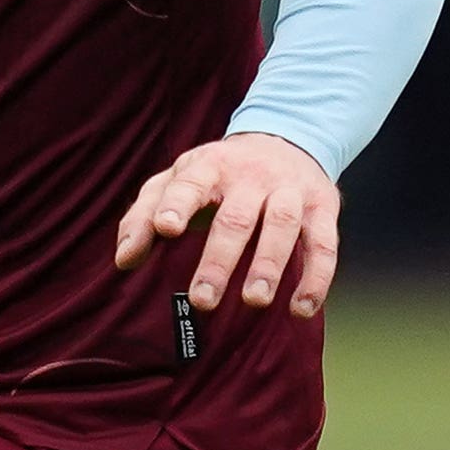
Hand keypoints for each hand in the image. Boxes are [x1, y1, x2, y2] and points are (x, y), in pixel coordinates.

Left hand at [110, 130, 344, 317]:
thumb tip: (124, 260)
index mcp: (210, 166)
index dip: (178, 204)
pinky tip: (301, 310)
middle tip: (202, 300)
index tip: (166, 228)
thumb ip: (144, 215)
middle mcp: (252, 176)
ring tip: (254, 301)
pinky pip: (325, 244)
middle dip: (219, 259)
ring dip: (269, 265)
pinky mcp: (323, 207)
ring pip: (282, 227)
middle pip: (236, 217)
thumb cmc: (217, 175)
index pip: (191, 183)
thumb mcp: (178, 181)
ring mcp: (290, 191)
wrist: (285, 139)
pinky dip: (317, 278)